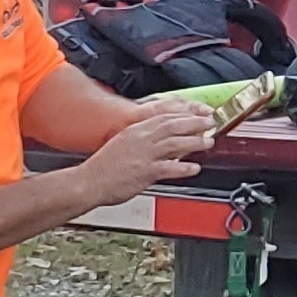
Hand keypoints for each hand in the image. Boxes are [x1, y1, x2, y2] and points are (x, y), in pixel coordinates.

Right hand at [75, 102, 215, 204]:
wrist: (88, 182)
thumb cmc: (103, 167)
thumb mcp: (122, 144)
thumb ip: (142, 140)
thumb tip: (161, 140)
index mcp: (134, 130)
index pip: (164, 117)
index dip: (184, 115)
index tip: (197, 114)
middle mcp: (140, 139)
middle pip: (173, 126)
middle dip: (194, 123)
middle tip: (209, 123)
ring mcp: (143, 155)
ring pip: (175, 144)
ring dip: (194, 142)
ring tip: (208, 142)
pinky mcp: (144, 172)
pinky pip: (168, 168)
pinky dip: (183, 168)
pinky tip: (194, 168)